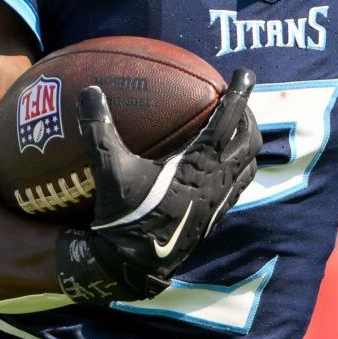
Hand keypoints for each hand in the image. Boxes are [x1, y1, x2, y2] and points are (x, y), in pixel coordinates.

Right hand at [55, 69, 260, 303]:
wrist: (132, 266)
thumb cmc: (122, 217)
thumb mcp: (108, 171)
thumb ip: (99, 130)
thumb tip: (88, 91)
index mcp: (197, 166)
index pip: (228, 122)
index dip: (239, 94)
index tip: (245, 72)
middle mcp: (215, 182)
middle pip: (249, 141)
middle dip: (249, 116)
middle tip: (238, 99)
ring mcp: (218, 201)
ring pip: (249, 164)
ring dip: (247, 142)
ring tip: (237, 127)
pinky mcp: (215, 216)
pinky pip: (239, 185)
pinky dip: (239, 166)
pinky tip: (223, 163)